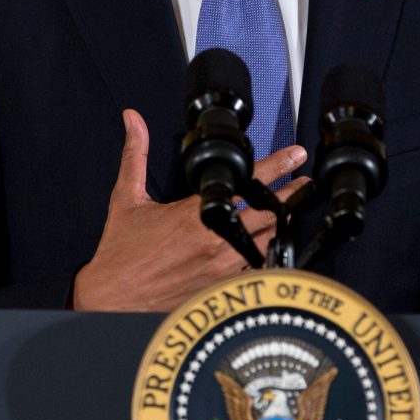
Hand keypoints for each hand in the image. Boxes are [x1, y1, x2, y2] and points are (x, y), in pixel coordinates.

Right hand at [71, 109, 307, 311]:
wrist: (112, 299)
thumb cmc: (119, 253)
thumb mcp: (126, 198)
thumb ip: (135, 154)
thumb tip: (132, 120)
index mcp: (194, 214)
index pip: (245, 183)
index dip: (276, 166)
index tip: (294, 155)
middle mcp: (214, 239)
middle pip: (269, 213)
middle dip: (292, 196)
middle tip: (307, 183)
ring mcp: (221, 267)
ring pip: (268, 242)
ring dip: (284, 225)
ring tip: (299, 211)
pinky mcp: (221, 288)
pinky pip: (257, 270)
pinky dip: (269, 256)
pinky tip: (278, 248)